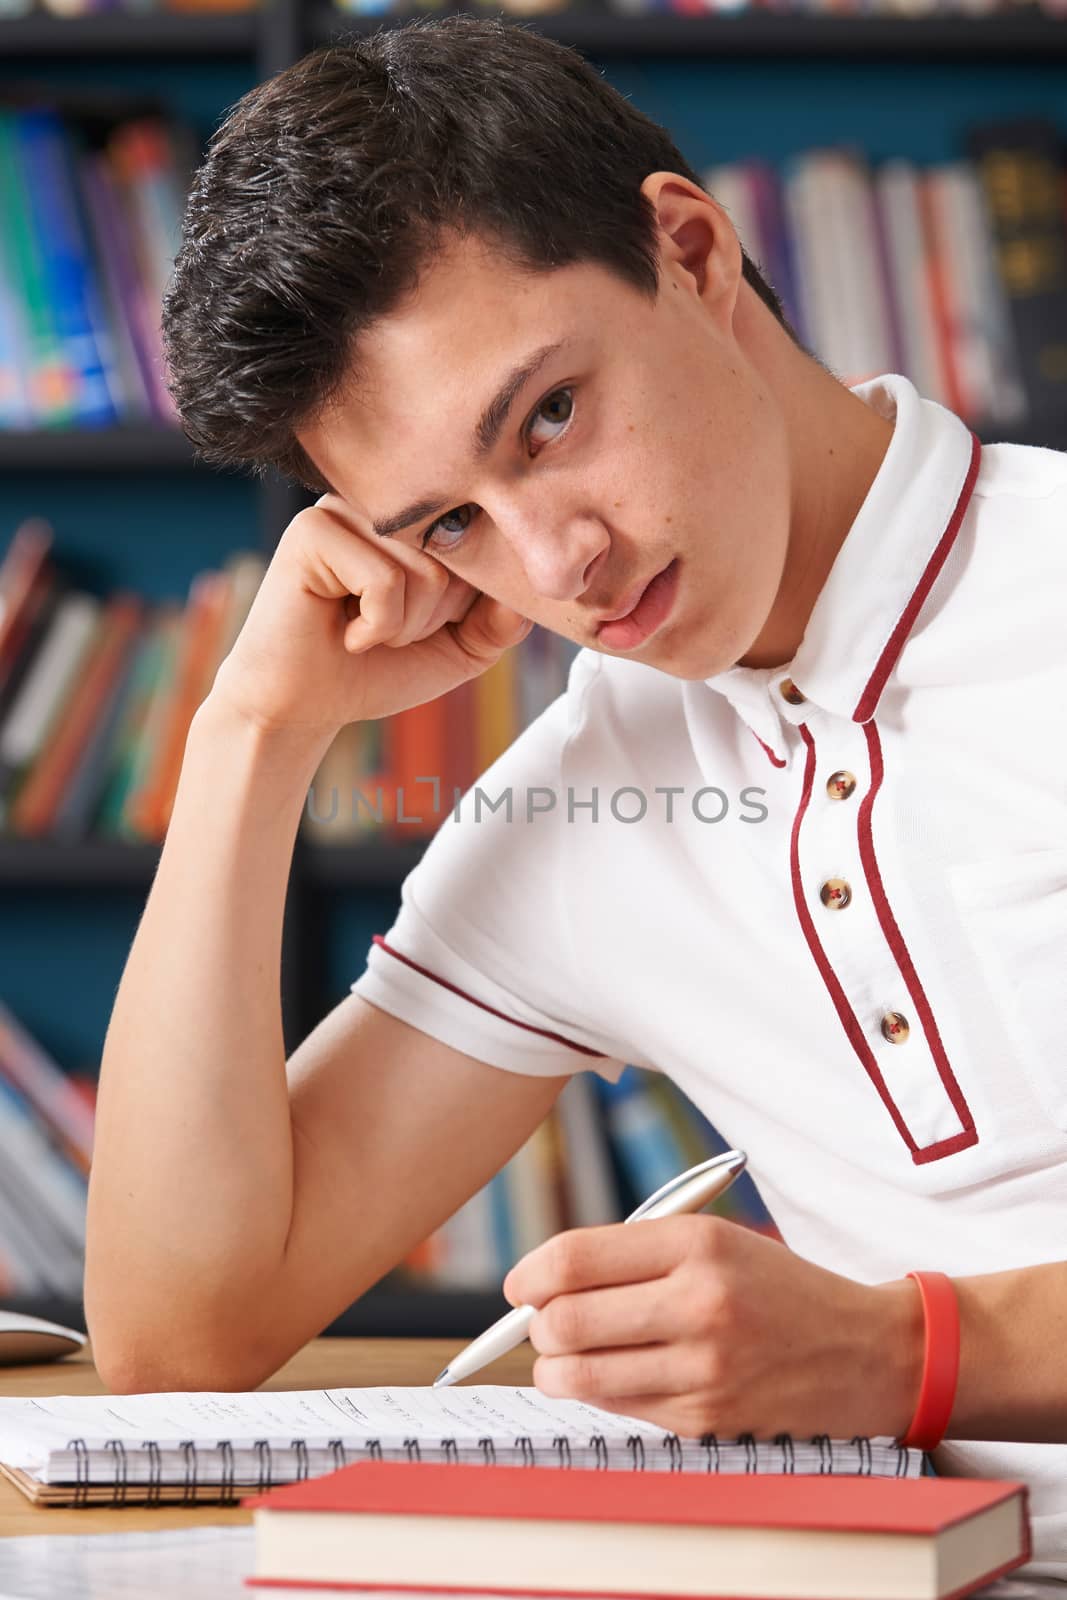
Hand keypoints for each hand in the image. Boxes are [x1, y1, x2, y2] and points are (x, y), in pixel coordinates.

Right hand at [210, 493, 531, 737]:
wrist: (303, 707)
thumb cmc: (376, 670)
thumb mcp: (459, 648)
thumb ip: (500, 620)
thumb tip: (532, 590)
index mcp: (415, 518)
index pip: (480, 542)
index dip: (467, 602)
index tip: (428, 627)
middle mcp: (381, 504)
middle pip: (456, 558)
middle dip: (433, 618)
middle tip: (386, 632)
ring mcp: (346, 510)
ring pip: (425, 572)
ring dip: (403, 626)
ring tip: (364, 632)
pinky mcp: (312, 530)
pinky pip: (384, 582)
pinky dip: (375, 627)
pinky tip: (344, 633)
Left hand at [502, 1215, 922, 1440]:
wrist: (865, 1351)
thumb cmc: (776, 1288)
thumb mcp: (713, 1240)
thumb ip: (630, 1255)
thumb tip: (542, 1283)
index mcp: (697, 1243)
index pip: (574, 1259)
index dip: (529, 1274)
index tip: (519, 1285)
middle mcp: (699, 1303)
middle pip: (564, 1320)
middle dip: (538, 1325)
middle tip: (544, 1322)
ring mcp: (703, 1368)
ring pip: (579, 1376)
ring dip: (556, 1368)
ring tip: (567, 1355)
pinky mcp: (706, 1419)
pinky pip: (618, 1408)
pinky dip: (602, 1394)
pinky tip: (621, 1375)